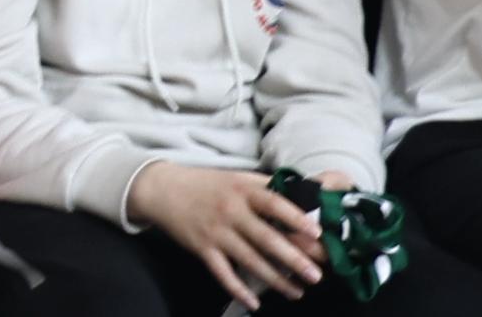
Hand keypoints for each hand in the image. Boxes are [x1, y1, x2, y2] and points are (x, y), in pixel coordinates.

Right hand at [127, 161, 326, 307]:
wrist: (164, 189)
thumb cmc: (208, 184)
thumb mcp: (238, 178)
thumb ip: (268, 188)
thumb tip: (305, 195)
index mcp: (243, 190)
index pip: (274, 203)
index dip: (296, 218)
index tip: (316, 233)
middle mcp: (231, 211)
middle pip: (266, 238)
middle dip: (293, 259)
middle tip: (315, 274)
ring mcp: (217, 232)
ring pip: (250, 260)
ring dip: (275, 279)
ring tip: (297, 292)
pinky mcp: (203, 249)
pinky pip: (223, 274)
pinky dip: (239, 290)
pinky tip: (255, 302)